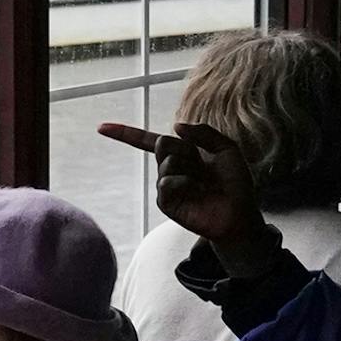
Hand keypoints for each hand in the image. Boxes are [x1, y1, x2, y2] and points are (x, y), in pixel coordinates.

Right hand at [96, 121, 271, 268]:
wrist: (239, 214)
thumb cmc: (235, 183)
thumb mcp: (226, 149)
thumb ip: (204, 132)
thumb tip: (175, 127)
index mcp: (181, 153)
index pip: (148, 141)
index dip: (125, 133)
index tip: (101, 127)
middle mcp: (171, 168)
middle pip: (163, 143)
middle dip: (185, 149)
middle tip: (202, 165)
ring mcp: (167, 186)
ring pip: (166, 162)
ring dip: (187, 167)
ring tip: (202, 182)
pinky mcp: (167, 203)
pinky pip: (165, 183)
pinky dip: (181, 181)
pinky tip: (194, 189)